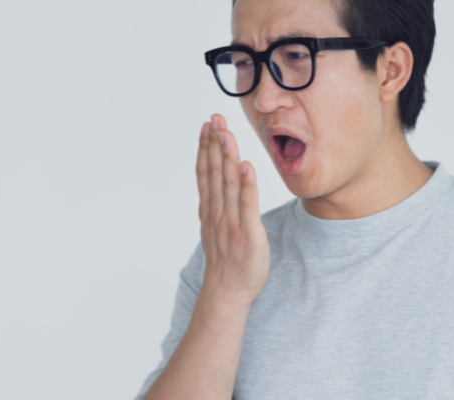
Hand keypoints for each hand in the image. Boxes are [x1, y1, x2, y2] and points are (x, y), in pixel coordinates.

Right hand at [196, 114, 270, 304]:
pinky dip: (247, 185)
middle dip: (214, 143)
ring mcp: (231, 223)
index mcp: (210, 210)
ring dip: (227, 157)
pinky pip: (247, 206)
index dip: (206, 147)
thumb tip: (221, 184)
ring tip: (226, 133)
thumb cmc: (227, 261)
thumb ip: (219, 204)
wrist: (228, 293)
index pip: (206, 172)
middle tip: (214, 118)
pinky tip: (247, 166)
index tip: (207, 124)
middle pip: (215, 172)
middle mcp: (217, 213)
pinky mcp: (248, 234)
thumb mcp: (217, 228)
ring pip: (228, 184)